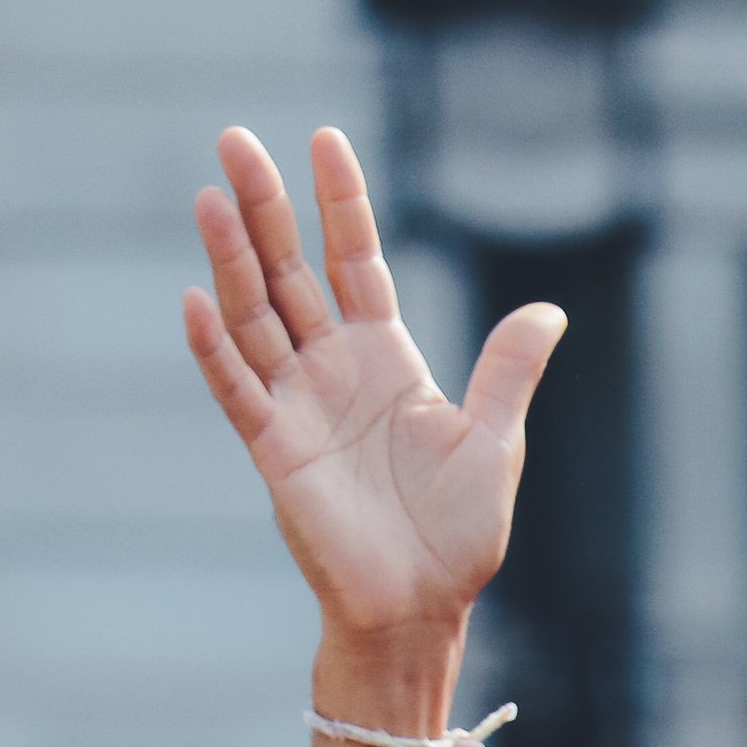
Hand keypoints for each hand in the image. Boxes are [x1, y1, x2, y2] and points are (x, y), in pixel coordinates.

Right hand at [183, 127, 563, 649]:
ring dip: (232, 259)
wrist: (422, 607)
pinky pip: (238, 390)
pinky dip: (215, 349)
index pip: (356, 259)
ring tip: (211, 197)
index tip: (323, 138)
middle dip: (265, 207)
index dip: (340, 202)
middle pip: (290, 271)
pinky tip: (198, 300)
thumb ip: (508, 372)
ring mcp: (299, 406)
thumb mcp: (492, 442)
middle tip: (235, 138)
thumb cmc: (457, 535)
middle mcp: (333, 370)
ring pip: (255, 316)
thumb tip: (548, 311)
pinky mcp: (276, 452)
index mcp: (386, 358)